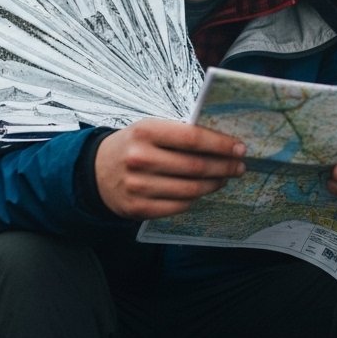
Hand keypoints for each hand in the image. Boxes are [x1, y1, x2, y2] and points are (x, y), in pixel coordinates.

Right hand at [94, 118, 245, 219]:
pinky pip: (179, 206)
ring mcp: (138, 186)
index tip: (240, 147)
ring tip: (225, 177)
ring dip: (214, 184)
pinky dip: (195, 198)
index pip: (193, 138)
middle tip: (239, 165)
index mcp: (146, 132)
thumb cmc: (133, 145)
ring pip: (191, 189)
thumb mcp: (150, 129)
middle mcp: (140, 159)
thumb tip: (222, 141)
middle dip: (224, 166)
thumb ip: (180, 133)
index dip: (221, 144)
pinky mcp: (138, 208)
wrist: (96, 171)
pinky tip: (202, 190)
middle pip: (196, 166)